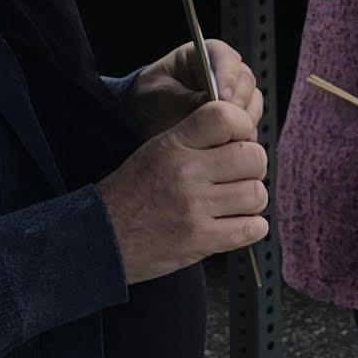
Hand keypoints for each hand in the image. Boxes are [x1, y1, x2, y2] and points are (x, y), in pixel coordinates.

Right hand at [99, 98, 270, 281]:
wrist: (100, 237)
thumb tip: (246, 138)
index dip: (244, 127)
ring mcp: (194, 208)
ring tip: (233, 204)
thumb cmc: (132, 194)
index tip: (241, 139)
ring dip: (251, 201)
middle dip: (253, 168)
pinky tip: (234, 224)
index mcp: (174, 145)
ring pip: (257, 194)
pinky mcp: (200, 240)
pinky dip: (251, 228)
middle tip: (238, 177)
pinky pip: (253, 228)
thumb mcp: (157, 151)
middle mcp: (186, 172)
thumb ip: (198, 140)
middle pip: (253, 157)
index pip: (226, 117)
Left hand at [123, 37, 260, 131]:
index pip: (225, 58)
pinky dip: (243, 132)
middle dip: (238, 102)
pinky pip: (249, 121)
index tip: (223, 98)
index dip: (227, 77)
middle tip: (229, 121)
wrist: (142, 116)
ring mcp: (232, 92)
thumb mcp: (163, 98)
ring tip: (229, 135)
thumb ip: (190, 101)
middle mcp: (223, 72)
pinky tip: (231, 142)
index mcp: (204, 56)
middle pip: (245, 80)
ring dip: (244, 119)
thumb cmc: (149, 99)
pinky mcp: (235, 114)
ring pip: (252, 101)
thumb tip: (218, 108)